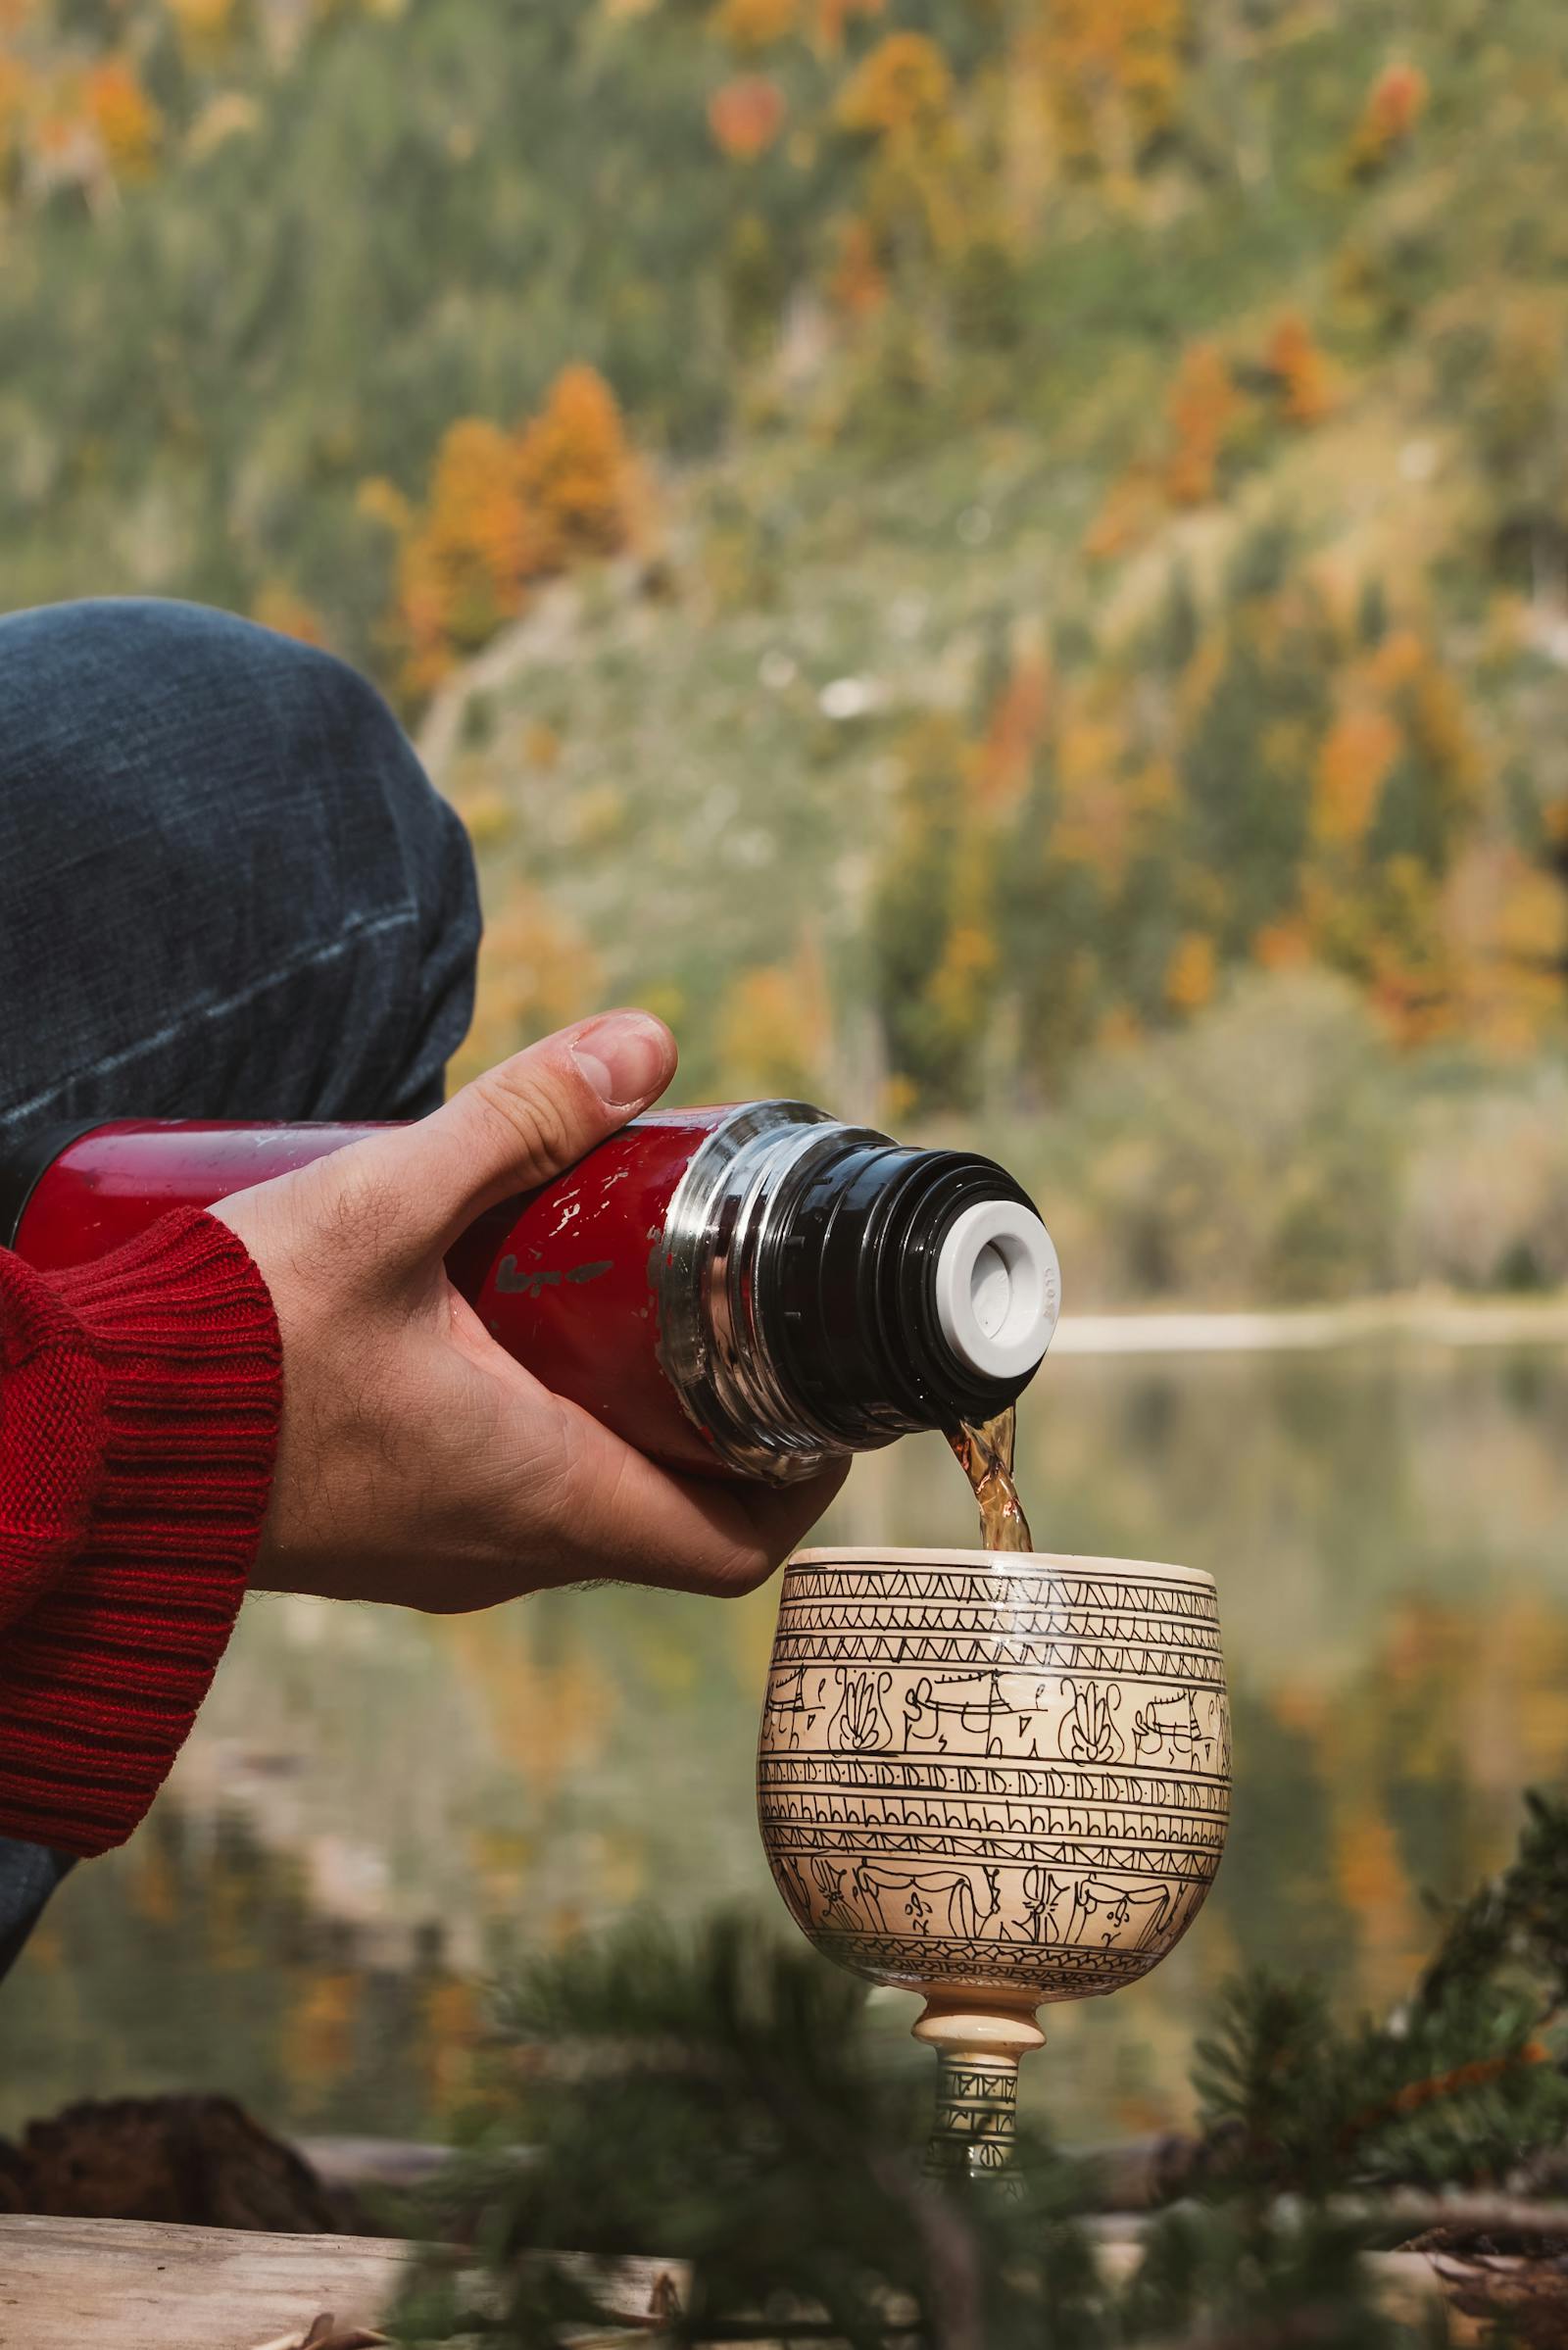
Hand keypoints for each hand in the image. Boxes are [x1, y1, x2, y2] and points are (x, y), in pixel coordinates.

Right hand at [211, 1012, 844, 1609]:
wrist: (75, 1444)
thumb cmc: (225, 1348)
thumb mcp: (387, 1204)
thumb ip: (517, 1119)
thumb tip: (645, 1045)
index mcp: (539, 1497)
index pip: (733, 1545)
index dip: (805, 1477)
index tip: (824, 1391)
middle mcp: (501, 1552)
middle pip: (669, 1514)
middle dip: (718, 1417)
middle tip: (720, 1305)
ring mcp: (438, 1555)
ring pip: (584, 1503)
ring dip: (624, 1415)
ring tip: (620, 1298)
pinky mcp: (382, 1533)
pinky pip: (505, 1497)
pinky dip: (543, 1427)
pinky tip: (505, 1329)